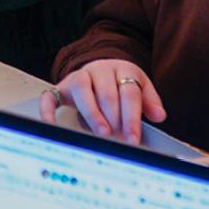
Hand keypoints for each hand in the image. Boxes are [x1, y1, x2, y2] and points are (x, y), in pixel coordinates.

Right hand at [41, 59, 164, 143]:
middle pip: (107, 94)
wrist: (100, 68)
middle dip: (114, 119)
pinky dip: (48, 111)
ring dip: (93, 114)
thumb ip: (150, 101)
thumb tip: (159, 116)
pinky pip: (50, 97)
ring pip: (82, 91)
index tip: (134, 138)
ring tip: (102, 134)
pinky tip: (53, 125)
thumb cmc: (120, 83)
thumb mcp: (140, 87)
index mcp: (122, 69)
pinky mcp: (61, 86)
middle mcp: (99, 70)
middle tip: (119, 140)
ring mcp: (78, 76)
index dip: (132, 118)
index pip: (129, 93)